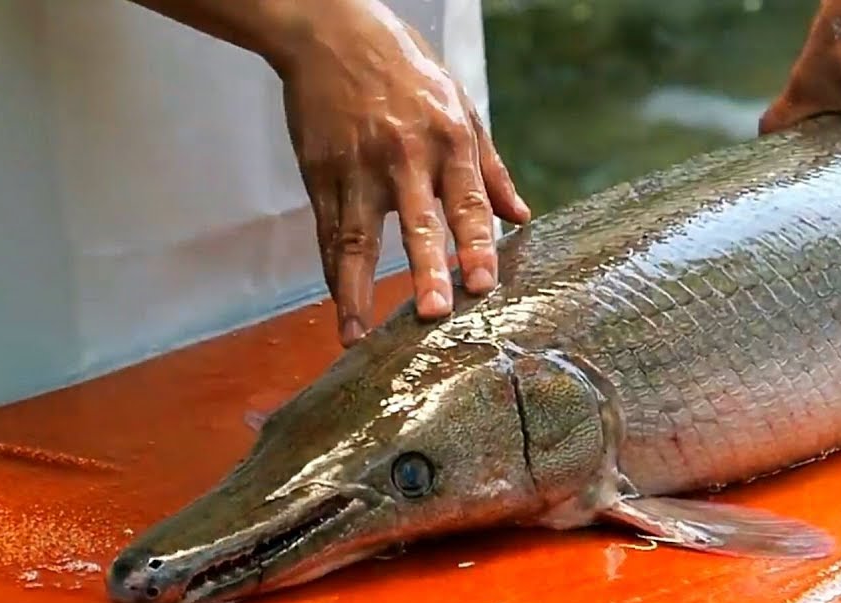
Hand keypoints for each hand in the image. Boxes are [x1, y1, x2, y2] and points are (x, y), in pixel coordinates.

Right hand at [280, 1, 529, 344]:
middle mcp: (403, 154)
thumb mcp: (460, 105)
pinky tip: (340, 308)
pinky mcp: (319, 171)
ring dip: (356, 289)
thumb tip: (521, 217)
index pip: (468, 202)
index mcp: (448, 138)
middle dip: (426, 268)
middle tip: (435, 312)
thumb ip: (490, 169)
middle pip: (416, 222)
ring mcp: (356, 165)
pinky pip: (326, 231)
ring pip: (356, 236)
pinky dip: (331, 272)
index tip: (484, 284)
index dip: (477, 245)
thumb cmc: (404, 67)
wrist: (330, 31)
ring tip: (358, 333)